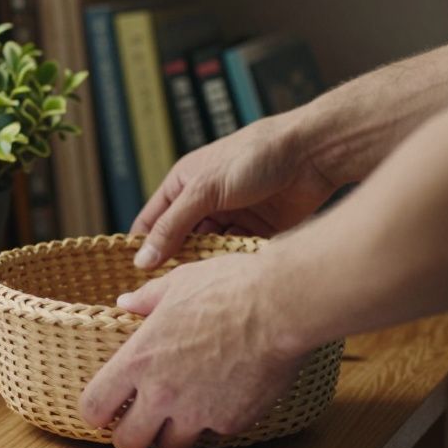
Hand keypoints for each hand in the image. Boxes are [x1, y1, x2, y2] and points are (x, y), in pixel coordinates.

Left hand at [79, 254, 307, 447]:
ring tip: (183, 413)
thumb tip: (125, 302)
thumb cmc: (228, 288)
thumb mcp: (178, 284)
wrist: (279, 306)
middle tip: (142, 421)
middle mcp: (163, 393)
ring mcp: (198, 412)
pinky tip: (223, 398)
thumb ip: (146, 300)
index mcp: (139, 360)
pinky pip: (214, 434)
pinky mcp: (232, 422)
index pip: (94, 407)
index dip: (97, 411)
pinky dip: (214, 423)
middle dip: (132, 435)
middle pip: (128, 443)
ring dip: (173, 435)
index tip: (106, 408)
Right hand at [131, 115, 337, 268]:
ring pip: (208, 252)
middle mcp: (204, 202)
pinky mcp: (256, 231)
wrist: (312, 155)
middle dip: (175, 264)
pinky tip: (230, 278)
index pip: (151, 222)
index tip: (135, 279)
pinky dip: (232, 265)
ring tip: (200, 287)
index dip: (142, 248)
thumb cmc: (254, 157)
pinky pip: (235, 254)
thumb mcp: (204, 190)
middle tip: (169, 292)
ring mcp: (231, 217)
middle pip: (180, 242)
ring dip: (205, 267)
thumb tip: (142, 260)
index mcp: (184, 184)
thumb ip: (172, 226)